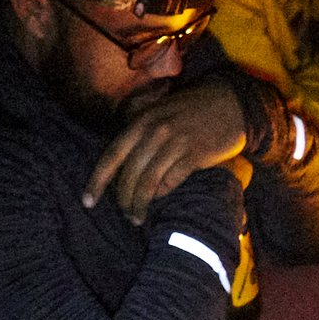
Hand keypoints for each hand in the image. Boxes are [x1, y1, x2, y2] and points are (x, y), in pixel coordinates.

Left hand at [86, 82, 252, 223]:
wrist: (231, 102)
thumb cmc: (192, 110)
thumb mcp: (160, 111)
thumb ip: (140, 131)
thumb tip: (122, 163)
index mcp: (142, 120)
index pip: (112, 154)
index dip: (97, 180)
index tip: (87, 201)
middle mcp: (156, 130)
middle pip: (129, 173)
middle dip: (122, 198)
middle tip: (124, 213)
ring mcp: (176, 142)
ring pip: (148, 181)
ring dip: (140, 203)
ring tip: (137, 217)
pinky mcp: (195, 154)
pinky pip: (171, 180)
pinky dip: (162, 193)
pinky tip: (160, 199)